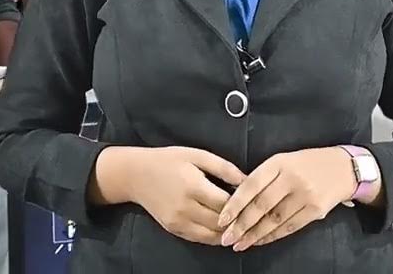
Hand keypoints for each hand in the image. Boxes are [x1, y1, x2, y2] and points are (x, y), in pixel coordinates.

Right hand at [126, 147, 245, 245]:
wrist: (136, 174)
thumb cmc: (168, 160)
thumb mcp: (197, 155)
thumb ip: (223, 168)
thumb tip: (246, 179)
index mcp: (193, 186)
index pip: (227, 203)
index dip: (244, 205)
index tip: (256, 202)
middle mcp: (186, 208)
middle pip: (222, 222)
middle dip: (240, 221)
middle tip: (255, 217)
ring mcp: (178, 222)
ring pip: (212, 235)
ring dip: (229, 233)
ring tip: (245, 227)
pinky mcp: (174, 229)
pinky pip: (200, 238)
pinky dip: (215, 237)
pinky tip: (226, 231)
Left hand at [218, 148, 354, 251]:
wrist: (344, 168)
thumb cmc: (309, 163)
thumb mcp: (284, 160)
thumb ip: (264, 176)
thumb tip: (237, 199)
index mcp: (279, 162)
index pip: (251, 185)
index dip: (235, 204)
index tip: (222, 219)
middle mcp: (291, 178)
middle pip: (261, 205)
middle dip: (241, 225)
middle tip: (226, 238)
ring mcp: (305, 195)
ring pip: (274, 220)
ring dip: (254, 235)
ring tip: (240, 244)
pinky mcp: (315, 210)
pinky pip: (289, 227)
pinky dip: (272, 236)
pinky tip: (260, 241)